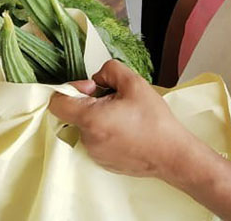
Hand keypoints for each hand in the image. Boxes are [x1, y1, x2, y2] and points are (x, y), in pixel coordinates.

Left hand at [48, 59, 195, 178]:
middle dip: (91, 101)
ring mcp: (95, 153)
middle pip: (75, 112)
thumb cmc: (155, 122)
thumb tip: (96, 77)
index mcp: (90, 119)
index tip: (92, 87)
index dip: (71, 88)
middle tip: (115, 100)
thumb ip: (109, 69)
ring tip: (125, 116)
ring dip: (99, 116)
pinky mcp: (104, 162)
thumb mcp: (133, 82)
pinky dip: (106, 131)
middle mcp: (88, 139)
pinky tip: (127, 130)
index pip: (58, 102)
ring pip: (87, 126)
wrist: (173, 155)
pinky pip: (96, 140)